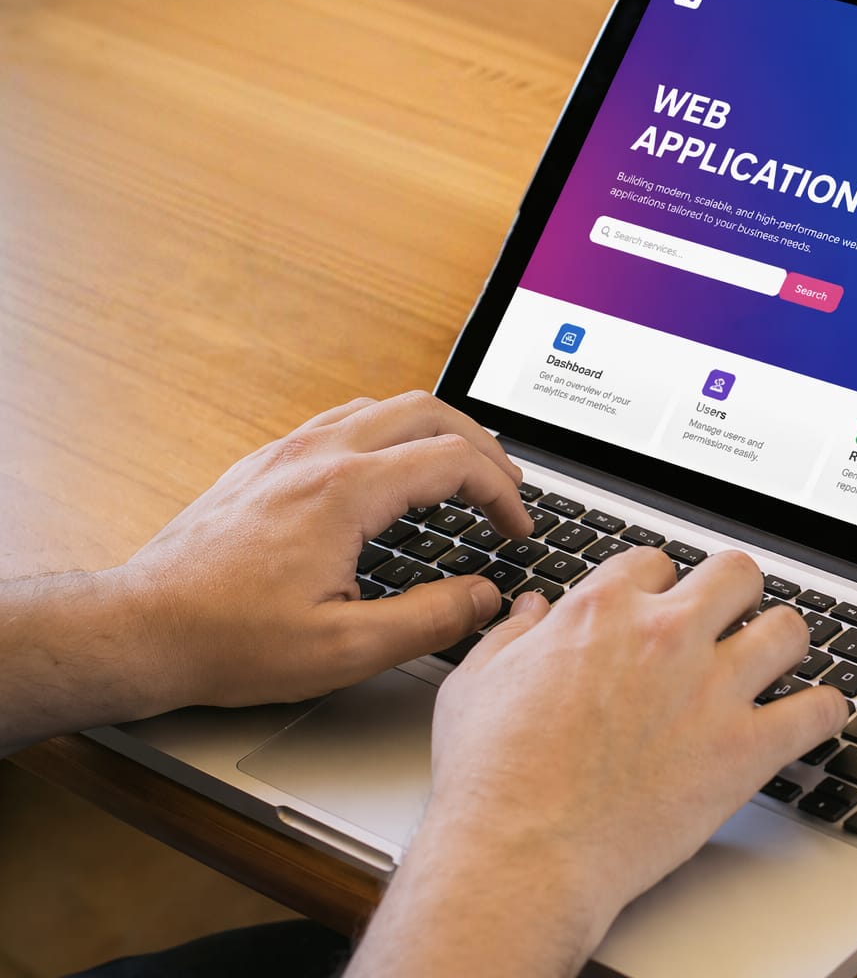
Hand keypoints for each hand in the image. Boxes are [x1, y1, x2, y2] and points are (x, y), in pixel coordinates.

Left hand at [111, 390, 531, 712]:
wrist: (140, 627)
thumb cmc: (229, 640)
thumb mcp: (344, 650)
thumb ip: (428, 620)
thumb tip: (484, 597)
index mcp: (345, 492)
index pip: (453, 460)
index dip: (502, 491)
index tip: (516, 528)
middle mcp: (318, 455)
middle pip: (427, 411)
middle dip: (482, 446)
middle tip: (507, 488)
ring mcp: (288, 452)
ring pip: (385, 406)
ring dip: (436, 432)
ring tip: (462, 473)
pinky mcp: (266, 463)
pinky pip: (345, 420)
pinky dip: (390, 434)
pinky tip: (393, 472)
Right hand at [347, 547, 846, 975]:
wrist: (524, 852)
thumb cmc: (493, 777)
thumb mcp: (476, 682)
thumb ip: (512, 635)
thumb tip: (532, 611)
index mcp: (602, 609)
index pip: (656, 560)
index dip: (660, 584)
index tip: (661, 606)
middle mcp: (666, 634)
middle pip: (736, 573)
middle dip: (735, 594)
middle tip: (730, 620)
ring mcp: (713, 688)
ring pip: (788, 629)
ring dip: (782, 643)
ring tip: (775, 663)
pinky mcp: (746, 748)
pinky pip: (818, 711)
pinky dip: (823, 713)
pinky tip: (812, 718)